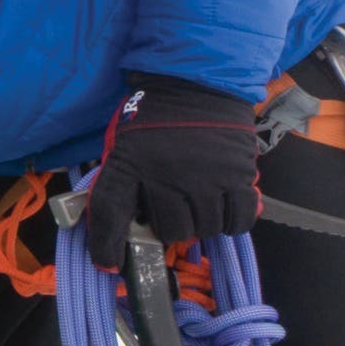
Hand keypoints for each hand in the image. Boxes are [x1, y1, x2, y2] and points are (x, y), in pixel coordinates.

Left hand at [78, 75, 263, 267]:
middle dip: (170, 226)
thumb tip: (120, 231)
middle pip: (170, 230)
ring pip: (204, 229)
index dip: (105, 244)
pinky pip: (238, 221)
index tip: (109, 264)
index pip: (110, 212)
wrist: (195, 82)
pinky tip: (223, 210)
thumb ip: (120, 183)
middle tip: (172, 208)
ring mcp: (205, 177)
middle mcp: (166, 174)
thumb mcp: (124, 145)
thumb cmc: (154, 118)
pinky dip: (231, 223)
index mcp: (130, 163)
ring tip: (197, 203)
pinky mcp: (238, 175)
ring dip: (201, 224)